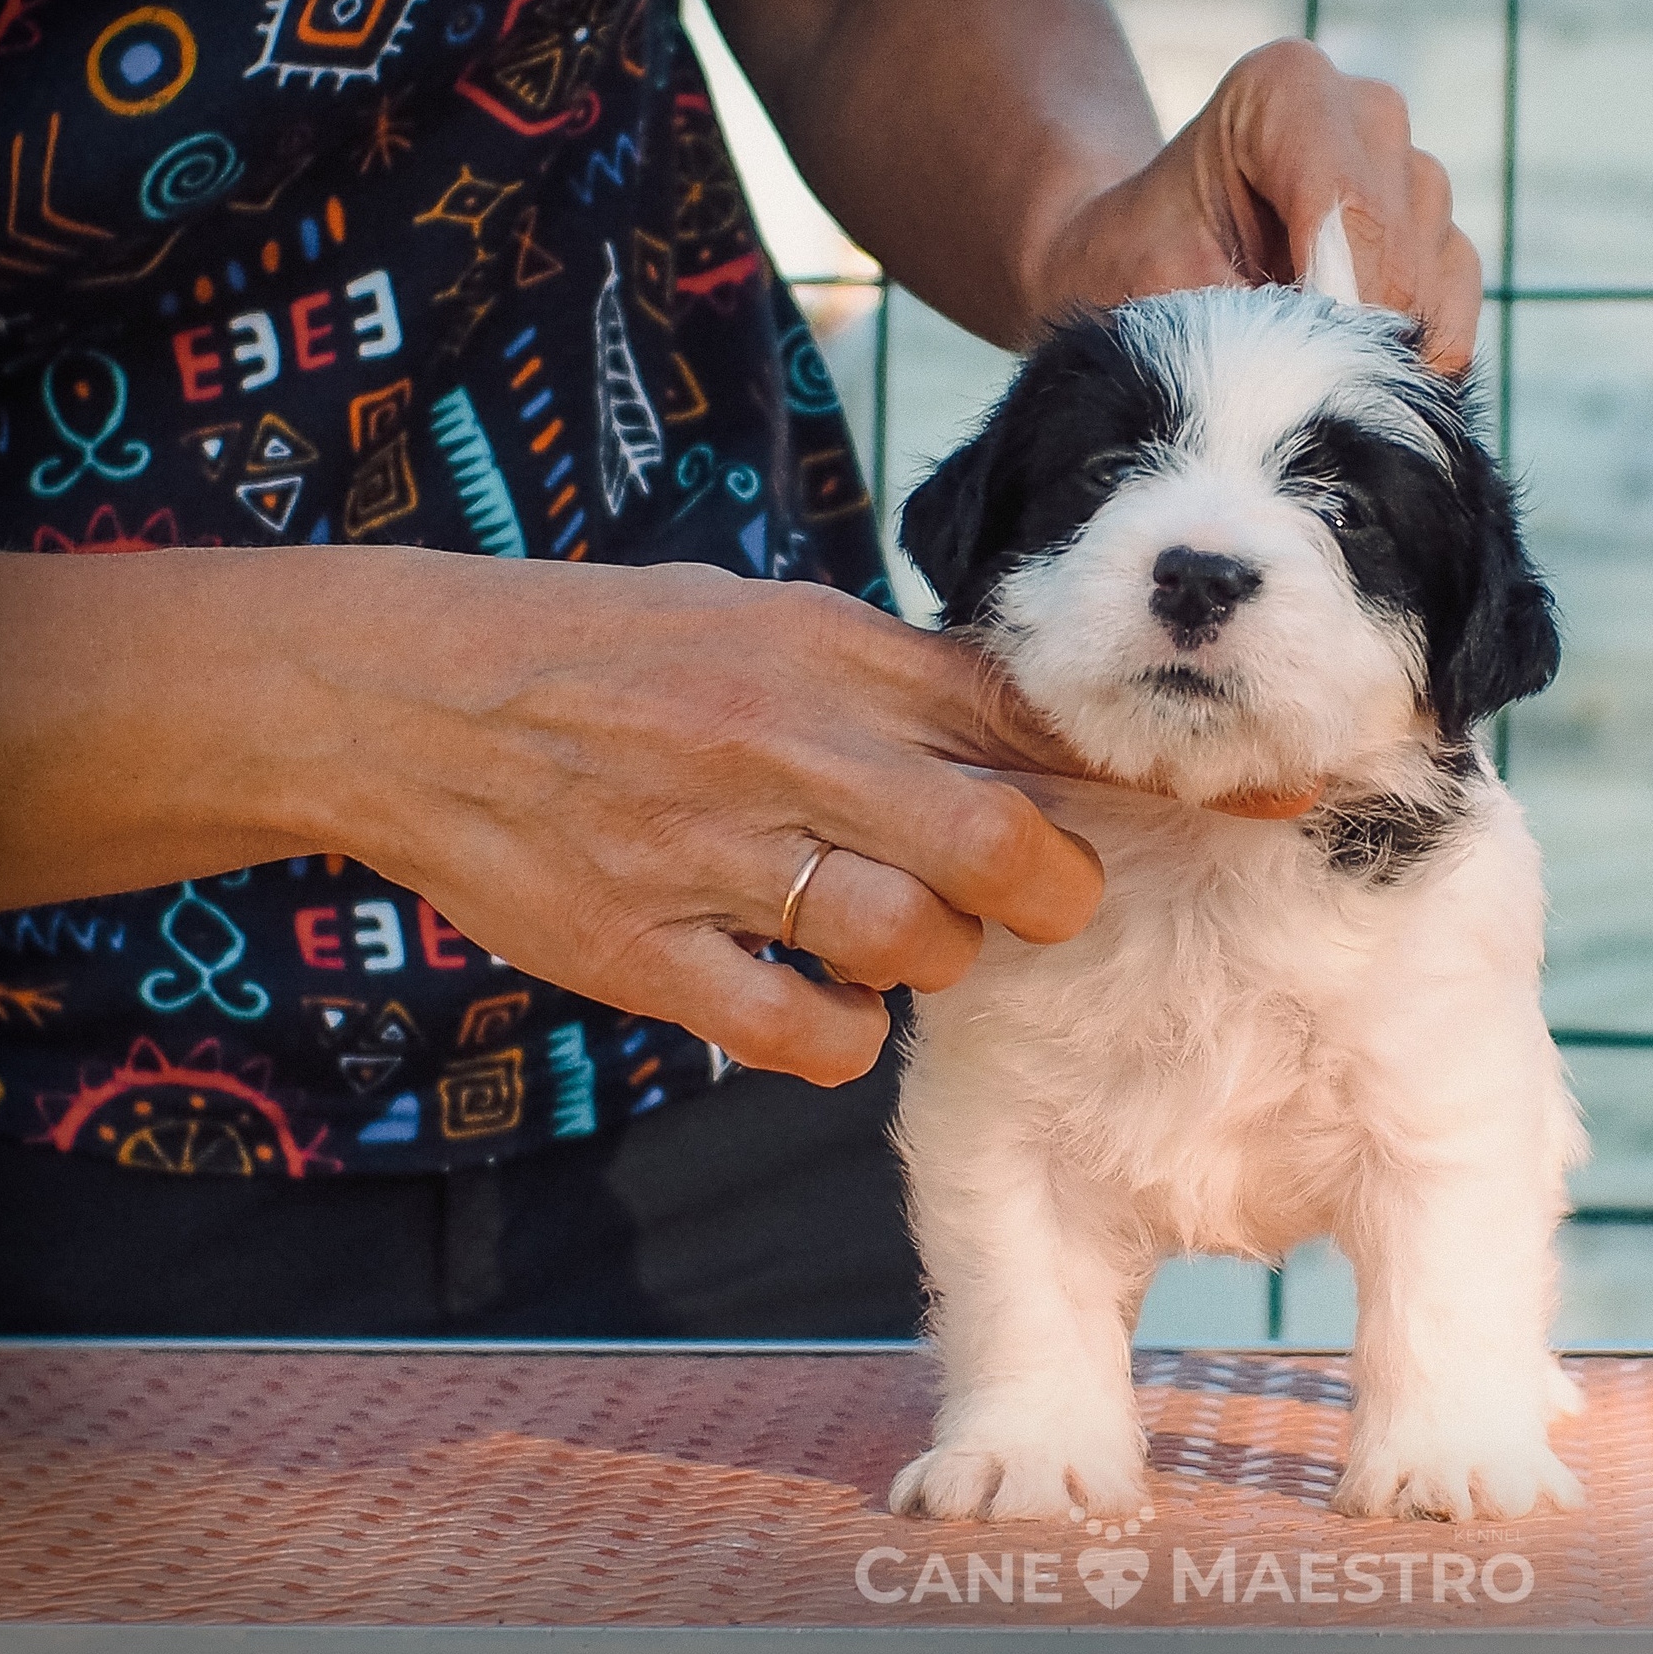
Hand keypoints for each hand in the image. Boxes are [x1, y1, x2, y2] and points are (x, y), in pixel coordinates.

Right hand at [315, 554, 1106, 1086]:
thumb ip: (903, 678)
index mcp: (827, 650)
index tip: (1247, 798)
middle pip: (997, 841)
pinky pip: (802, 1033)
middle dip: (1052, 889)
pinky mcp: (638, 952)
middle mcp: (781, 742)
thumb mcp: (765, 618)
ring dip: (938, 959)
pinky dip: (842, 1035)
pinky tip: (822, 1001)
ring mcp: (707, 851)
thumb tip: (1049, 732)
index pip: (1028, 708)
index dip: (1148, 767)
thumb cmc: (611, 651)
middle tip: (1034, 899)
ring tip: (901, 934)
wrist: (405, 696)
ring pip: (913, 945)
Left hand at [1022, 40, 1485, 370]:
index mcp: (1286, 90)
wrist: (1140, 273)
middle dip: (1357, 336)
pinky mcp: (1438, 233)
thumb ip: (1246, 324)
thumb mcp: (1160, 295)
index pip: (1350, 202)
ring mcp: (1412, 170)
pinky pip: (1457, 305)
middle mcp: (1366, 113)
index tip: (1295, 367)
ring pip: (1436, 275)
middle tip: (1295, 396)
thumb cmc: (1133, 275)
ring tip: (1302, 379)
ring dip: (1380, 345)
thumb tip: (1333, 382)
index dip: (1335, 304)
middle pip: (1401, 242)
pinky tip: (1351, 379)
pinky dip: (1414, 356)